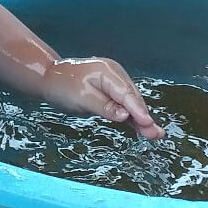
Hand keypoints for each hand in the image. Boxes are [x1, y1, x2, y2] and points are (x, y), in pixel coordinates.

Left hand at [40, 57, 162, 139]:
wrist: (50, 79)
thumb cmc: (63, 86)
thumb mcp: (81, 98)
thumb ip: (104, 107)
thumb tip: (124, 115)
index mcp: (108, 72)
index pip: (126, 93)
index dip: (137, 109)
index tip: (147, 122)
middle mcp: (116, 76)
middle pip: (133, 99)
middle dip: (144, 117)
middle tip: (156, 134)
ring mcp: (115, 84)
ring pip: (132, 104)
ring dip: (142, 120)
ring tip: (157, 135)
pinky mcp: (112, 94)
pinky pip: (125, 107)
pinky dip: (133, 118)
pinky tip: (145, 129)